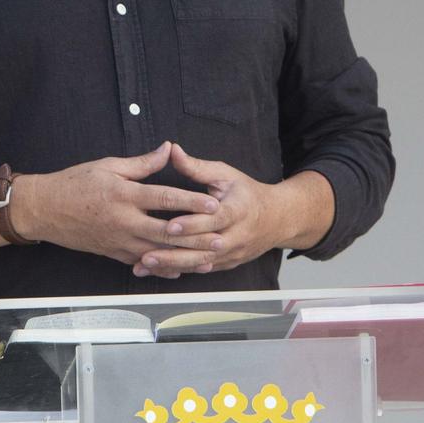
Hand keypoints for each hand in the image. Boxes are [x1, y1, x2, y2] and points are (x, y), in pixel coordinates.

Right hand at [12, 142, 218, 265]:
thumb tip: (168, 149)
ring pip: (157, 252)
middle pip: (166, 231)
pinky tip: (180, 270)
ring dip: (184, 256)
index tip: (213, 204)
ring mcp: (118, 240)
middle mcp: (123, 220)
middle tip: (220, 238)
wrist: (45, 210)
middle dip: (196, 236)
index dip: (190, 202)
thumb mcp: (108, 165)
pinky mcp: (113, 253)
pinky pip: (142, 262)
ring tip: (208, 258)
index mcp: (123, 194)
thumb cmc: (75, 183)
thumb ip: (142, 163)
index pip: (163, 198)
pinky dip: (162, 267)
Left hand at [133, 143, 297, 278]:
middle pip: (205, 247)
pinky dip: (180, 270)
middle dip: (175, 251)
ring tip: (148, 264)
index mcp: (238, 210)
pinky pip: (202, 269)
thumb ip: (197, 166)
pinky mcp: (227, 263)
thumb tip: (172, 150)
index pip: (215, 219)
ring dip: (173, 265)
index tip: (170, 226)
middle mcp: (237, 235)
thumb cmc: (247, 193)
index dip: (193, 224)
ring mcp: (233, 252)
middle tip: (148, 253)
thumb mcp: (225, 174)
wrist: (276, 219)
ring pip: (201, 262)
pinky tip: (160, 271)